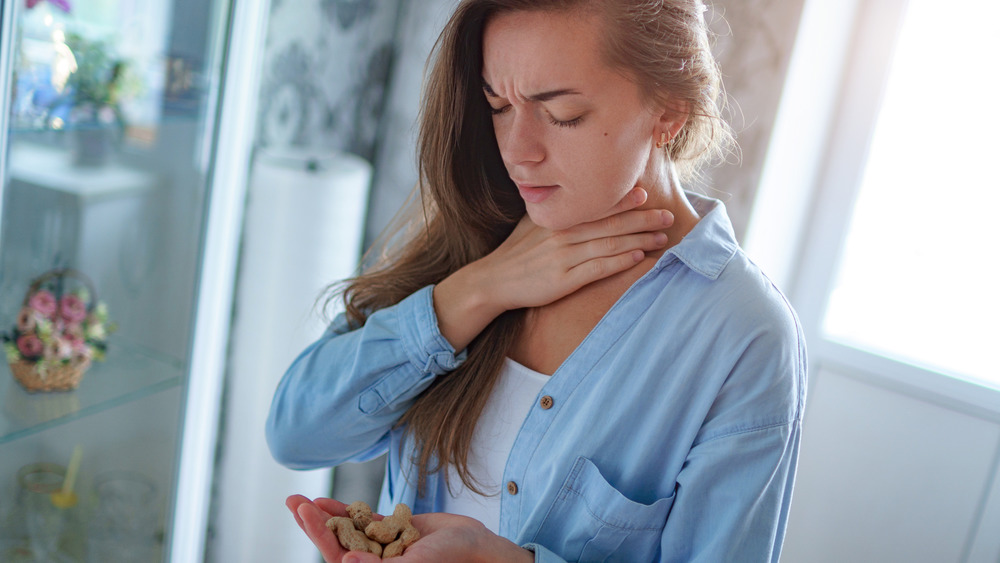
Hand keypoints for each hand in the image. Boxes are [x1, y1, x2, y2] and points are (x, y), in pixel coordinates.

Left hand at [287, 495, 532, 562]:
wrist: (477, 545)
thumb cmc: (451, 560)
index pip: (338, 556)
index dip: (319, 535)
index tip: (305, 513)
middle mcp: (375, 562)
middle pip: (335, 541)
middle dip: (313, 523)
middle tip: (293, 501)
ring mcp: (381, 545)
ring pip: (345, 529)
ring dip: (323, 515)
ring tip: (300, 500)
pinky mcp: (391, 530)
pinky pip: (363, 520)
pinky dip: (345, 511)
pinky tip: (327, 501)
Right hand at [435, 186, 673, 349]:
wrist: (493, 281)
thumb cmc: (515, 253)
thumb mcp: (531, 225)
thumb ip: (555, 214)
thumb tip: (575, 201)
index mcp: (556, 220)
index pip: (594, 207)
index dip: (622, 200)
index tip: (645, 195)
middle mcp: (562, 235)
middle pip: (609, 224)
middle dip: (641, 219)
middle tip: (666, 215)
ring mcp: (563, 258)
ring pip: (608, 244)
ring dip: (639, 240)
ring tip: (661, 237)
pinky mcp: (563, 280)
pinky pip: (598, 268)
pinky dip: (620, 261)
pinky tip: (639, 258)